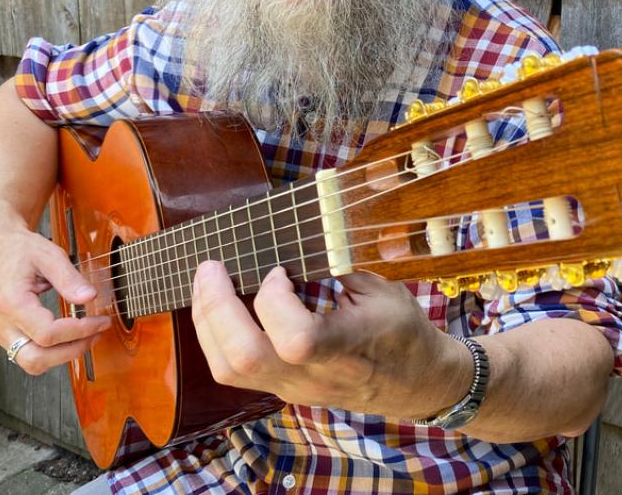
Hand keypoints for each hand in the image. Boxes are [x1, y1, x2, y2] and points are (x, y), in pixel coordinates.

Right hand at [0, 219, 110, 374]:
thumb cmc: (18, 249)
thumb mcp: (49, 255)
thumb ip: (70, 278)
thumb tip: (90, 297)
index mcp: (12, 303)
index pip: (47, 334)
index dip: (79, 331)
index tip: (100, 322)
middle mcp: (2, 323)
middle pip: (36, 359)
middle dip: (71, 352)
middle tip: (96, 335)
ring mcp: (2, 331)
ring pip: (31, 362)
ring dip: (62, 356)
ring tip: (87, 337)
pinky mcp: (6, 333)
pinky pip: (28, 354)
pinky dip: (51, 351)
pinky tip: (69, 337)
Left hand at [191, 262, 472, 418]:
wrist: (415, 384)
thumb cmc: (403, 331)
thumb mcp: (384, 290)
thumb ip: (340, 267)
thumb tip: (301, 232)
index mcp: (348, 346)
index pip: (298, 340)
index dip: (276, 300)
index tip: (281, 268)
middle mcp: (314, 375)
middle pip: (245, 358)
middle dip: (217, 307)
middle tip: (211, 267)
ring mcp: (293, 388)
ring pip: (228, 370)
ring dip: (207, 320)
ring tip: (207, 281)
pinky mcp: (281, 389)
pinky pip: (232, 371)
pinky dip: (214, 334)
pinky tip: (218, 304)